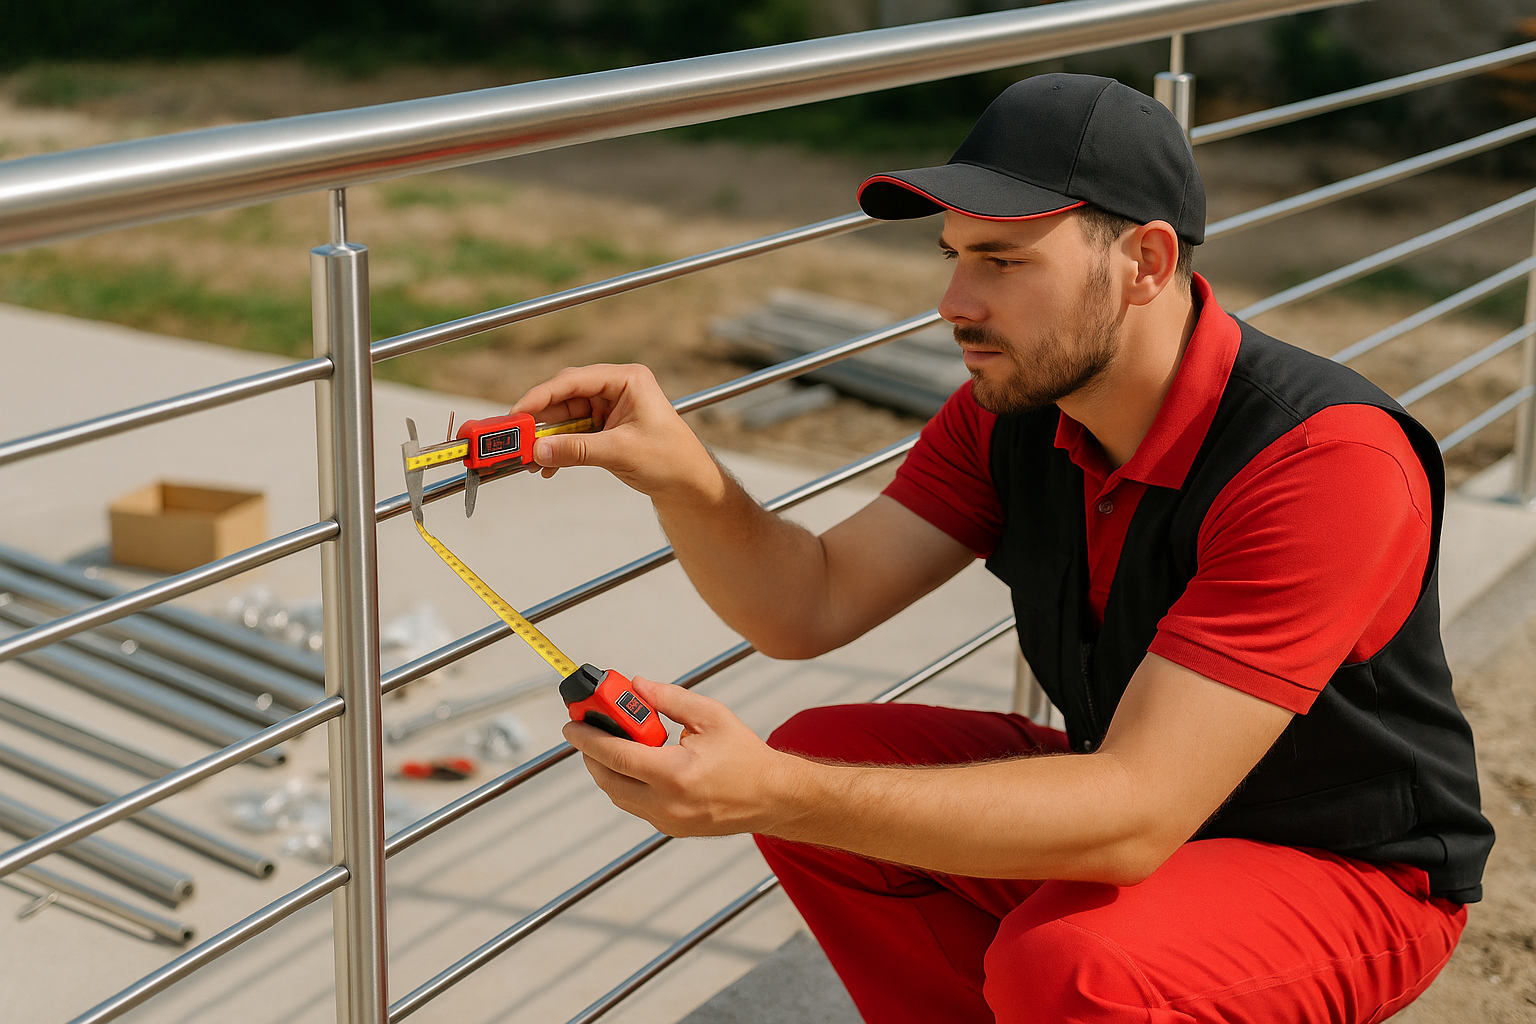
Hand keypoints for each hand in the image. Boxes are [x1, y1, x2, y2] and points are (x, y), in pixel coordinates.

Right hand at [511, 363, 720, 501]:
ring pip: (564, 417)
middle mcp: (616, 389)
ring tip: (529, 459)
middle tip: (518, 438)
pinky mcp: (604, 428)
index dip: (542, 395)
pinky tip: (548, 465)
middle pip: (565, 397)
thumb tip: (538, 450)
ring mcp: (609, 409)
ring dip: (547, 438)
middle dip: (541, 420)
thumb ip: (577, 450)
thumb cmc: (671, 459)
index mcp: (627, 380)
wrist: (688, 484)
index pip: (575, 380)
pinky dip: (559, 449)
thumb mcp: (621, 452)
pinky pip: (572, 434)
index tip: (519, 413)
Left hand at [562, 677, 804, 837]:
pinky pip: (635, 806)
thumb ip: (669, 699)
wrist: (772, 796)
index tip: (571, 724)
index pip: (617, 755)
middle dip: (591, 754)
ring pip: (618, 796)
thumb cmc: (745, 756)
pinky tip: (634, 764)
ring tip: (611, 743)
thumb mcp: (711, 716)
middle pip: (608, 780)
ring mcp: (668, 821)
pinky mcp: (671, 829)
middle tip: (587, 730)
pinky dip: (626, 784)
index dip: (588, 738)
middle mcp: (667, 803)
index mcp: (676, 774)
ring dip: (607, 770)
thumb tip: (636, 687)